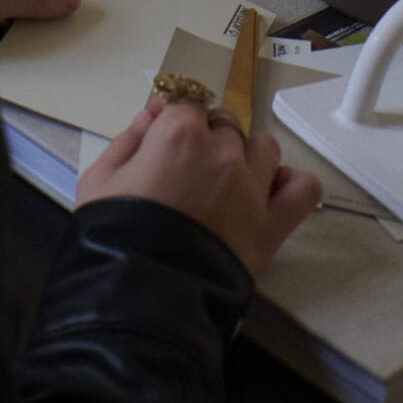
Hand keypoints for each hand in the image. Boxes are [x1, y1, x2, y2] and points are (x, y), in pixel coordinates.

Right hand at [75, 97, 320, 280]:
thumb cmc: (112, 237)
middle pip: (226, 125)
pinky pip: (303, 188)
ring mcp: (252, 187)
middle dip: (208, 139)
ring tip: (227, 182)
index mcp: (179, 134)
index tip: (165, 138)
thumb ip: (128, 139)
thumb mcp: (100, 180)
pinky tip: (267, 194)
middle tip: (187, 171)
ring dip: (247, 156)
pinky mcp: (272, 225)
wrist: (140, 297)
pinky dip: (290, 185)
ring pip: (264, 148)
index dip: (174, 121)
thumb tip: (151, 116)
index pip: (188, 104)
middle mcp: (222, 152)